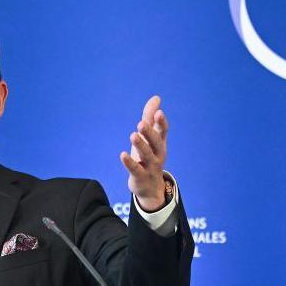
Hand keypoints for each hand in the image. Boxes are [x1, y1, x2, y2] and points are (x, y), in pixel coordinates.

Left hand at [120, 95, 168, 211]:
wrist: (151, 187)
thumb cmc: (148, 157)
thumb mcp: (150, 138)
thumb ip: (150, 118)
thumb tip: (156, 98)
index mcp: (160, 143)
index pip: (163, 131)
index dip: (161, 122)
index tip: (158, 112)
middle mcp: (158, 154)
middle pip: (155, 142)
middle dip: (149, 133)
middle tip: (141, 124)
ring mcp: (150, 166)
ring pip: (147, 155)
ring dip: (140, 145)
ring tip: (133, 135)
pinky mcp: (141, 176)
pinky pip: (135, 169)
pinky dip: (129, 162)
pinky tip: (122, 155)